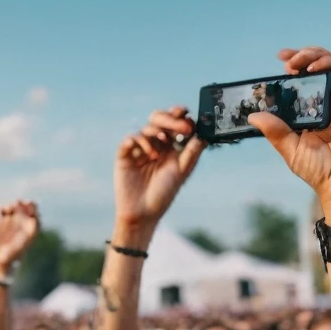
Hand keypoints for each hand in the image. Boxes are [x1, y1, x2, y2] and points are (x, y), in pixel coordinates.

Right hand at [0, 201, 39, 278]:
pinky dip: (3, 209)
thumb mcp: (24, 243)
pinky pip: (3, 211)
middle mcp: (22, 224)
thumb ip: (30, 232)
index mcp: (30, 228)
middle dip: (22, 204)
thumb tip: (34, 220)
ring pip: (14, 208)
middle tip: (18, 203)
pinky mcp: (1, 223)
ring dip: (12, 205)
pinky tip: (3, 211)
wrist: (0, 260)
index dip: (32, 207)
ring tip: (9, 209)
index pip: (34, 213)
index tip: (28, 204)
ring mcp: (12, 223)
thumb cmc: (15, 255)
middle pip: (25, 208)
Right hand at [113, 108, 204, 239]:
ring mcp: (139, 147)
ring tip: (163, 147)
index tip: (189, 120)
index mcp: (169, 146)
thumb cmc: (163, 193)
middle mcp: (154, 143)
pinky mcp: (125, 153)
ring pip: (147, 127)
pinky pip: (131, 138)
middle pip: (160, 118)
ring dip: (157, 133)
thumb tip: (205, 132)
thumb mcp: (182, 171)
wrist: (144, 213)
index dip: (181, 117)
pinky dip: (141, 141)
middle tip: (182, 127)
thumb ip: (192, 151)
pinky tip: (150, 154)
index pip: (174, 122)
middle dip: (171, 119)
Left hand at [250, 47, 330, 225]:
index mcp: (319, 112)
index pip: (307, 81)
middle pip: (321, 68)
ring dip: (316, 56)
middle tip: (286, 58)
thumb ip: (275, 130)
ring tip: (297, 60)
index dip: (295, 67)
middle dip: (303, 57)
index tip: (279, 61)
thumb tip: (253, 115)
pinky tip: (314, 67)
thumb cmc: (320, 172)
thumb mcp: (291, 148)